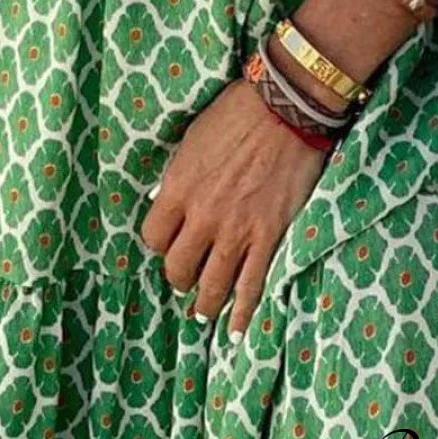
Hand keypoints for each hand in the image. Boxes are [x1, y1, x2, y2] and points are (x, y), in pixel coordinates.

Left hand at [140, 80, 329, 337]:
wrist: (285, 108)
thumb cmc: (236, 113)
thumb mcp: (192, 139)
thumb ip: (179, 177)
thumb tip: (168, 201)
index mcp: (178, 188)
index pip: (152, 238)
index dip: (159, 245)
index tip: (168, 245)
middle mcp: (202, 216)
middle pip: (178, 268)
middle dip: (180, 277)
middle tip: (187, 278)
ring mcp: (237, 230)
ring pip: (211, 286)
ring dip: (205, 304)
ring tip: (204, 311)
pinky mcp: (269, 236)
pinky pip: (252, 286)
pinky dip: (243, 314)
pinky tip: (236, 329)